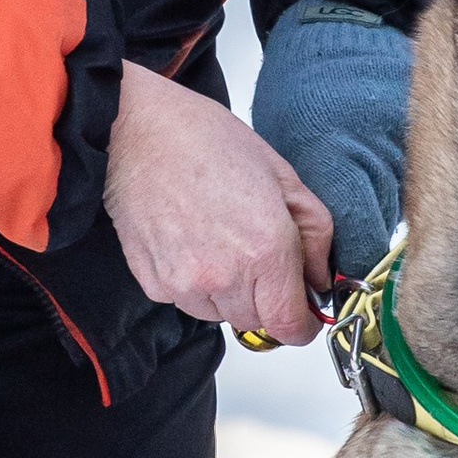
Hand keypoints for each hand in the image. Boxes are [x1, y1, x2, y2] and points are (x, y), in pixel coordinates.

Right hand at [104, 64, 331, 342]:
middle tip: (256, 252)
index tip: (303, 314)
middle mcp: (223, 277)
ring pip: (219, 314)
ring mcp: (183, 284)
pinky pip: (184, 300)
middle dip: (264, 297)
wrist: (138, 130)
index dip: (302, 324)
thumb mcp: (283, 176)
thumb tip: (319, 278)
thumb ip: (314, 234)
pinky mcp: (152, 283)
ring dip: (227, 292)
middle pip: (256, 321)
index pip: (290, 327)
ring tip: (217, 239)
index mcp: (265, 250)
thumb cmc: (208, 141)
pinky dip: (192, 282)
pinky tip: (188, 239)